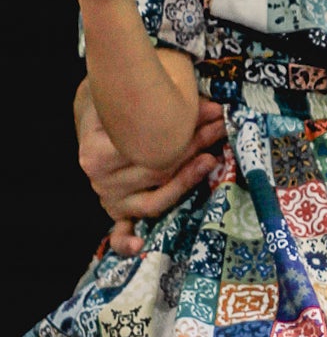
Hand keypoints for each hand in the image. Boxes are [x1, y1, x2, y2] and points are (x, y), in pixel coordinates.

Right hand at [74, 78, 224, 254]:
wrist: (95, 107)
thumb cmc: (115, 97)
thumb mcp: (133, 89)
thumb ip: (169, 98)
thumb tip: (213, 109)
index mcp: (95, 153)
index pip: (150, 149)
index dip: (187, 131)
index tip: (215, 113)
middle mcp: (100, 180)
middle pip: (158, 171)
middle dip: (194, 146)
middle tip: (221, 127)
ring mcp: (109, 197)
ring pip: (156, 200)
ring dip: (186, 181)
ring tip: (211, 160)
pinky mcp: (117, 210)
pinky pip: (122, 231)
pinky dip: (127, 242)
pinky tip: (139, 247)